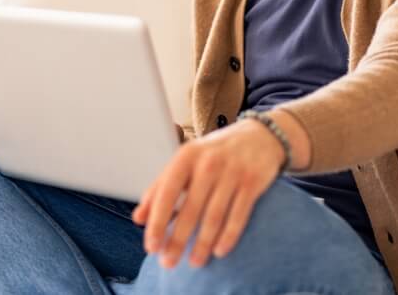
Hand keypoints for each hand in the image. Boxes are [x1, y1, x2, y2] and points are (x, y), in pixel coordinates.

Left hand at [131, 118, 285, 268]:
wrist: (258, 136)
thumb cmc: (214, 153)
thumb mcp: (185, 162)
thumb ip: (160, 188)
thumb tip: (138, 218)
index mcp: (186, 156)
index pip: (167, 192)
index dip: (157, 221)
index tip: (151, 246)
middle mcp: (208, 163)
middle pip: (190, 209)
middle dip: (178, 239)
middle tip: (169, 262)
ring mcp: (232, 172)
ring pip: (214, 216)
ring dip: (202, 243)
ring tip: (194, 262)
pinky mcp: (252, 182)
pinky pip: (238, 215)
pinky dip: (228, 236)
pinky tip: (219, 251)